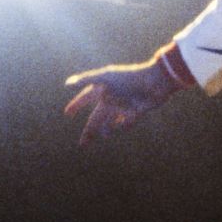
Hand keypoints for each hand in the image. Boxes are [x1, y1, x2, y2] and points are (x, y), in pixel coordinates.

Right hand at [63, 48, 193, 146]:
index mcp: (103, 89)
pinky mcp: (134, 112)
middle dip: (89, 131)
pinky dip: (123, 125)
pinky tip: (122, 124)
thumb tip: (67, 84)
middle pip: (96, 118)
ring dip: (105, 131)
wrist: (154, 82)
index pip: (85, 98)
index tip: (67, 113)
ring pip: (109, 123)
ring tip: (103, 135)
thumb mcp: (106, 76)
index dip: (76, 104)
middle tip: (82, 144)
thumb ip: (86, 79)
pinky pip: (126, 123)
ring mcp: (122, 106)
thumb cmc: (129, 77)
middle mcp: (111, 98)